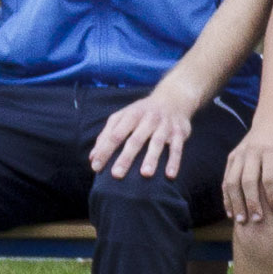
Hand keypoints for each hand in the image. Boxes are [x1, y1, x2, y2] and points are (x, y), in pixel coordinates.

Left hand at [88, 80, 204, 181]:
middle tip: (116, 174)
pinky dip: (174, 161)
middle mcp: (148, 119)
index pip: (115, 134)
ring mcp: (165, 125)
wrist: (173, 98)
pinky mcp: (179, 132)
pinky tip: (170, 175)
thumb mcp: (122, 117)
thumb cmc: (142, 112)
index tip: (96, 167)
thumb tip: (93, 157)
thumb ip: (107, 135)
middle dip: (126, 157)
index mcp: (131, 115)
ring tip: (145, 174)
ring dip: (151, 158)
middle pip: (135, 140)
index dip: (105, 150)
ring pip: (157, 143)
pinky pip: (177, 148)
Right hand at [222, 121, 272, 223]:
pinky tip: (231, 212)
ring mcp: (239, 154)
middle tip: (258, 221)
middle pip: (247, 181)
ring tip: (242, 221)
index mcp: (270, 149)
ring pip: (232, 182)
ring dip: (235, 203)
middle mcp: (251, 151)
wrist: (272, 120)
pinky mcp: (231, 157)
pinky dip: (226, 197)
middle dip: (252, 202)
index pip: (269, 177)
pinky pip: (225, 180)